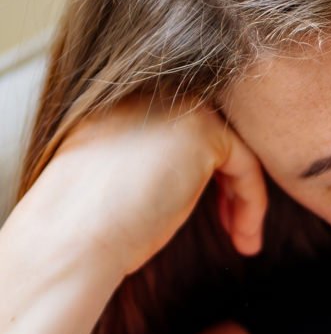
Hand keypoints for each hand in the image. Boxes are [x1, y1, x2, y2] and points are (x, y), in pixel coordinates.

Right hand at [44, 97, 267, 280]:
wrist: (74, 232)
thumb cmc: (89, 225)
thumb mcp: (123, 181)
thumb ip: (155, 165)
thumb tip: (186, 181)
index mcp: (123, 100)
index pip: (186, 129)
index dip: (206, 174)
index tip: (216, 218)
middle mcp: (151, 91)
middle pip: (215, 134)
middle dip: (231, 185)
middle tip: (236, 230)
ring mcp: (177, 104)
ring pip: (233, 149)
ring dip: (246, 198)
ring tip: (244, 242)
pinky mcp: (203, 129)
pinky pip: (246, 164)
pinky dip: (252, 202)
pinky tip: (243, 237)